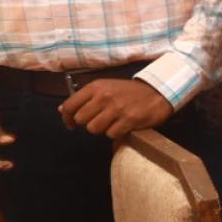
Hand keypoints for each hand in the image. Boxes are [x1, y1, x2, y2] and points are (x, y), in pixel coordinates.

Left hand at [58, 79, 172, 139]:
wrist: (158, 92)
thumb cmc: (130, 92)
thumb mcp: (106, 88)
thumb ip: (85, 98)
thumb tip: (62, 110)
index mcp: (96, 87)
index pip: (70, 105)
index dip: (67, 118)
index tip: (71, 124)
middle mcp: (104, 96)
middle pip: (81, 120)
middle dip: (88, 123)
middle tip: (99, 121)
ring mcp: (117, 108)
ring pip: (94, 129)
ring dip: (102, 129)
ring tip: (112, 123)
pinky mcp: (129, 120)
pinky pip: (111, 134)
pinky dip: (116, 133)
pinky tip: (123, 126)